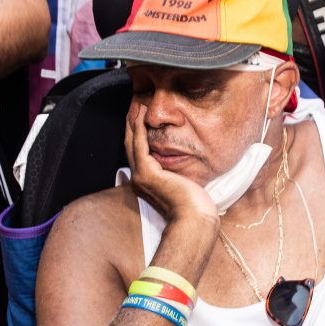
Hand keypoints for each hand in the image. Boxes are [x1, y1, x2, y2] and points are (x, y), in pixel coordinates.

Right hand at [124, 104, 217, 223]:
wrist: (194, 219)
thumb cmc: (194, 206)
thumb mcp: (184, 184)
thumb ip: (178, 174)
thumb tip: (183, 167)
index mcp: (147, 182)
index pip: (139, 153)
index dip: (137, 135)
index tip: (141, 119)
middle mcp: (139, 179)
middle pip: (130, 146)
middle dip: (131, 125)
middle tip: (134, 107)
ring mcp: (141, 176)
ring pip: (131, 143)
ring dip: (132, 122)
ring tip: (136, 106)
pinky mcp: (146, 173)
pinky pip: (139, 144)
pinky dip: (137, 128)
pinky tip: (140, 115)